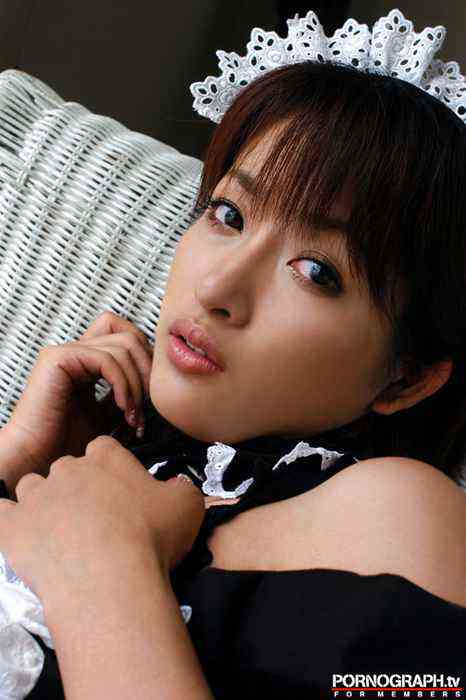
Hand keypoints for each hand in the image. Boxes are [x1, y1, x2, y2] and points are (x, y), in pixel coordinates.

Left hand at [0, 436, 204, 605]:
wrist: (112, 580)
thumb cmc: (150, 539)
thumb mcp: (187, 504)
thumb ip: (180, 487)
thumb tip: (176, 487)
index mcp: (106, 457)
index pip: (103, 449)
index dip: (109, 468)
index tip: (117, 488)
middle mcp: (67, 468)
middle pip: (66, 468)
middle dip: (76, 487)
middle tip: (94, 518)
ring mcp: (36, 497)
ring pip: (32, 488)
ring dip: (42, 503)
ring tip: (59, 531)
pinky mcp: (11, 527)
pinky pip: (0, 514)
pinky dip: (7, 521)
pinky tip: (19, 532)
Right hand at [6, 311, 153, 477]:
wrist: (38, 460)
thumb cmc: (66, 444)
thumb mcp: (108, 414)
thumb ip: (125, 394)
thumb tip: (154, 386)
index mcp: (87, 361)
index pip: (127, 335)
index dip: (147, 359)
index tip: (152, 394)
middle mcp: (77, 351)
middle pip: (129, 335)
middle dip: (148, 370)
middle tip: (148, 404)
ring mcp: (67, 351)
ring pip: (123, 346)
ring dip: (137, 384)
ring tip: (133, 415)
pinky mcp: (59, 358)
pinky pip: (107, 360)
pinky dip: (123, 385)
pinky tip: (122, 408)